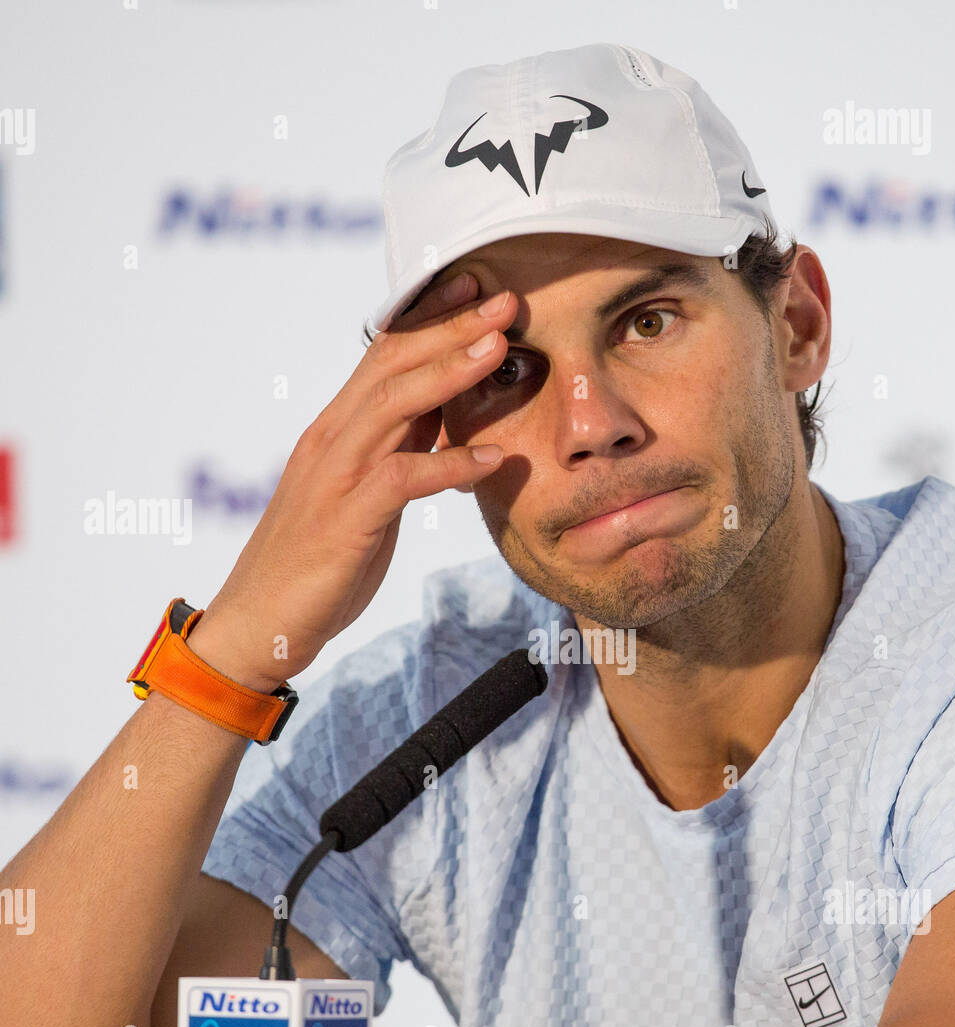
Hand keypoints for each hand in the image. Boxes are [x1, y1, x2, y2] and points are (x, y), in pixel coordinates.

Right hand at [189, 275, 519, 689]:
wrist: (259, 620)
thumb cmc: (315, 562)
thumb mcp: (363, 495)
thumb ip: (394, 452)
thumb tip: (440, 418)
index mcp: (335, 430)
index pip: (383, 355)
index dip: (428, 317)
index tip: (473, 286)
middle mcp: (331, 439)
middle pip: (393, 364)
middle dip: (450, 326)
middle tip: (503, 298)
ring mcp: (335, 475)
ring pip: (395, 405)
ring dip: (451, 372)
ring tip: (500, 348)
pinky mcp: (346, 518)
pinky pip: (404, 478)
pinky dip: (452, 464)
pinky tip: (493, 459)